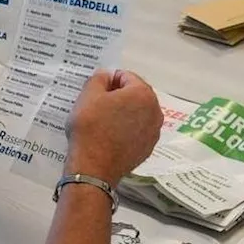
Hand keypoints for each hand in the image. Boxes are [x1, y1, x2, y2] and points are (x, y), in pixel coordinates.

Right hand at [64, 70, 162, 185]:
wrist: (93, 168)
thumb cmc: (90, 127)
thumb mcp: (88, 95)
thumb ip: (99, 78)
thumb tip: (107, 76)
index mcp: (143, 94)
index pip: (125, 76)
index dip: (108, 81)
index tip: (95, 93)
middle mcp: (155, 111)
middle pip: (135, 95)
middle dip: (118, 96)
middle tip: (98, 106)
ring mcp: (154, 132)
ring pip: (137, 113)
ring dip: (124, 113)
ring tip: (103, 122)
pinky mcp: (148, 149)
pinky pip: (137, 131)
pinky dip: (127, 129)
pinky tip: (111, 137)